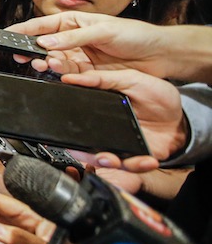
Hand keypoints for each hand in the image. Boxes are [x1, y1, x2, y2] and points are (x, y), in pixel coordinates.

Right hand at [6, 12, 208, 79]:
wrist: (159, 55)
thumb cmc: (134, 34)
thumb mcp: (103, 30)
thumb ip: (73, 38)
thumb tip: (45, 42)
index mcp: (74, 22)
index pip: (43, 25)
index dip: (23, 29)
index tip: (6, 35)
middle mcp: (73, 39)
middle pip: (44, 45)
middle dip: (29, 50)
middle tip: (20, 57)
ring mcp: (79, 56)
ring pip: (53, 61)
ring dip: (44, 63)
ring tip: (39, 65)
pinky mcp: (87, 73)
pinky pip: (67, 73)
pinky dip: (59, 73)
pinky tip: (55, 72)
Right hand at [61, 69, 186, 159]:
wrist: (181, 116)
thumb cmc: (156, 95)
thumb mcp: (130, 78)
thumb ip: (103, 79)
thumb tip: (71, 77)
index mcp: (97, 110)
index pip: (73, 119)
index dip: (64, 126)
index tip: (61, 126)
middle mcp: (102, 130)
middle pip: (82, 145)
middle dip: (82, 151)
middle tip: (83, 150)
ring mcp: (118, 145)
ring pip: (102, 159)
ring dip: (105, 161)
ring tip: (111, 159)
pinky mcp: (134, 157)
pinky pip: (130, 166)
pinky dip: (137, 165)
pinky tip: (147, 160)